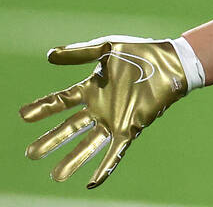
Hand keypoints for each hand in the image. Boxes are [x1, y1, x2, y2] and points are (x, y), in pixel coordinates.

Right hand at [20, 35, 204, 187]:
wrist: (172, 62)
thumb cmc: (142, 52)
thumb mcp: (107, 48)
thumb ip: (80, 53)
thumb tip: (49, 55)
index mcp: (92, 88)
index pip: (61, 101)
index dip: (42, 108)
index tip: (23, 115)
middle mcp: (100, 107)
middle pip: (69, 128)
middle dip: (51, 140)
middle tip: (31, 154)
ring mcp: (114, 119)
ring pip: (88, 144)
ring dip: (72, 160)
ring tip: (56, 176)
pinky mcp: (131, 127)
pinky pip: (116, 151)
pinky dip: (105, 167)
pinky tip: (93, 182)